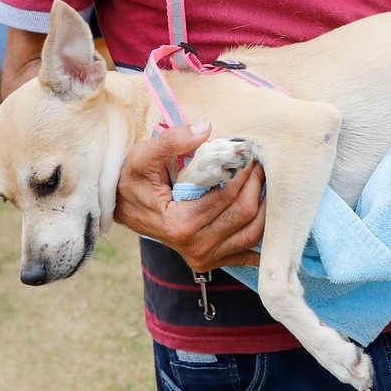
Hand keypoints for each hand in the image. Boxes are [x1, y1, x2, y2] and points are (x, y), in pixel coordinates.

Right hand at [114, 122, 266, 272]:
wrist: (123, 207)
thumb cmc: (134, 180)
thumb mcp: (144, 156)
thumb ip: (173, 140)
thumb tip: (205, 129)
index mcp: (180, 224)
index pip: (227, 196)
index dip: (243, 172)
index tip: (249, 153)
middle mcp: (195, 246)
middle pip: (244, 215)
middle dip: (257, 185)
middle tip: (260, 163)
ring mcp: (203, 258)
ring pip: (252, 235)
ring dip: (265, 208)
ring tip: (264, 182)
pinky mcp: (209, 261)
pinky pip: (246, 253)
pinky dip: (262, 236)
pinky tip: (266, 216)